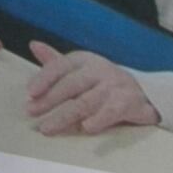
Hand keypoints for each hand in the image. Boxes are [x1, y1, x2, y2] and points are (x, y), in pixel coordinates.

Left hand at [21, 50, 156, 138]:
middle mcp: (100, 70)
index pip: (61, 66)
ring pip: (86, 103)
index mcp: (85, 60)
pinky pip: (111, 113)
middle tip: (32, 112)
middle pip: (71, 85)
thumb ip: (56, 62)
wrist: (143, 92)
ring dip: (64, 116)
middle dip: (50, 99)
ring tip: (47, 127)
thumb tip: (34, 45)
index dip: (44, 78)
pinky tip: (85, 128)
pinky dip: (98, 120)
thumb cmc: (103, 82)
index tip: (30, 93)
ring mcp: (115, 86)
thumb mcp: (80, 69)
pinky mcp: (129, 103)